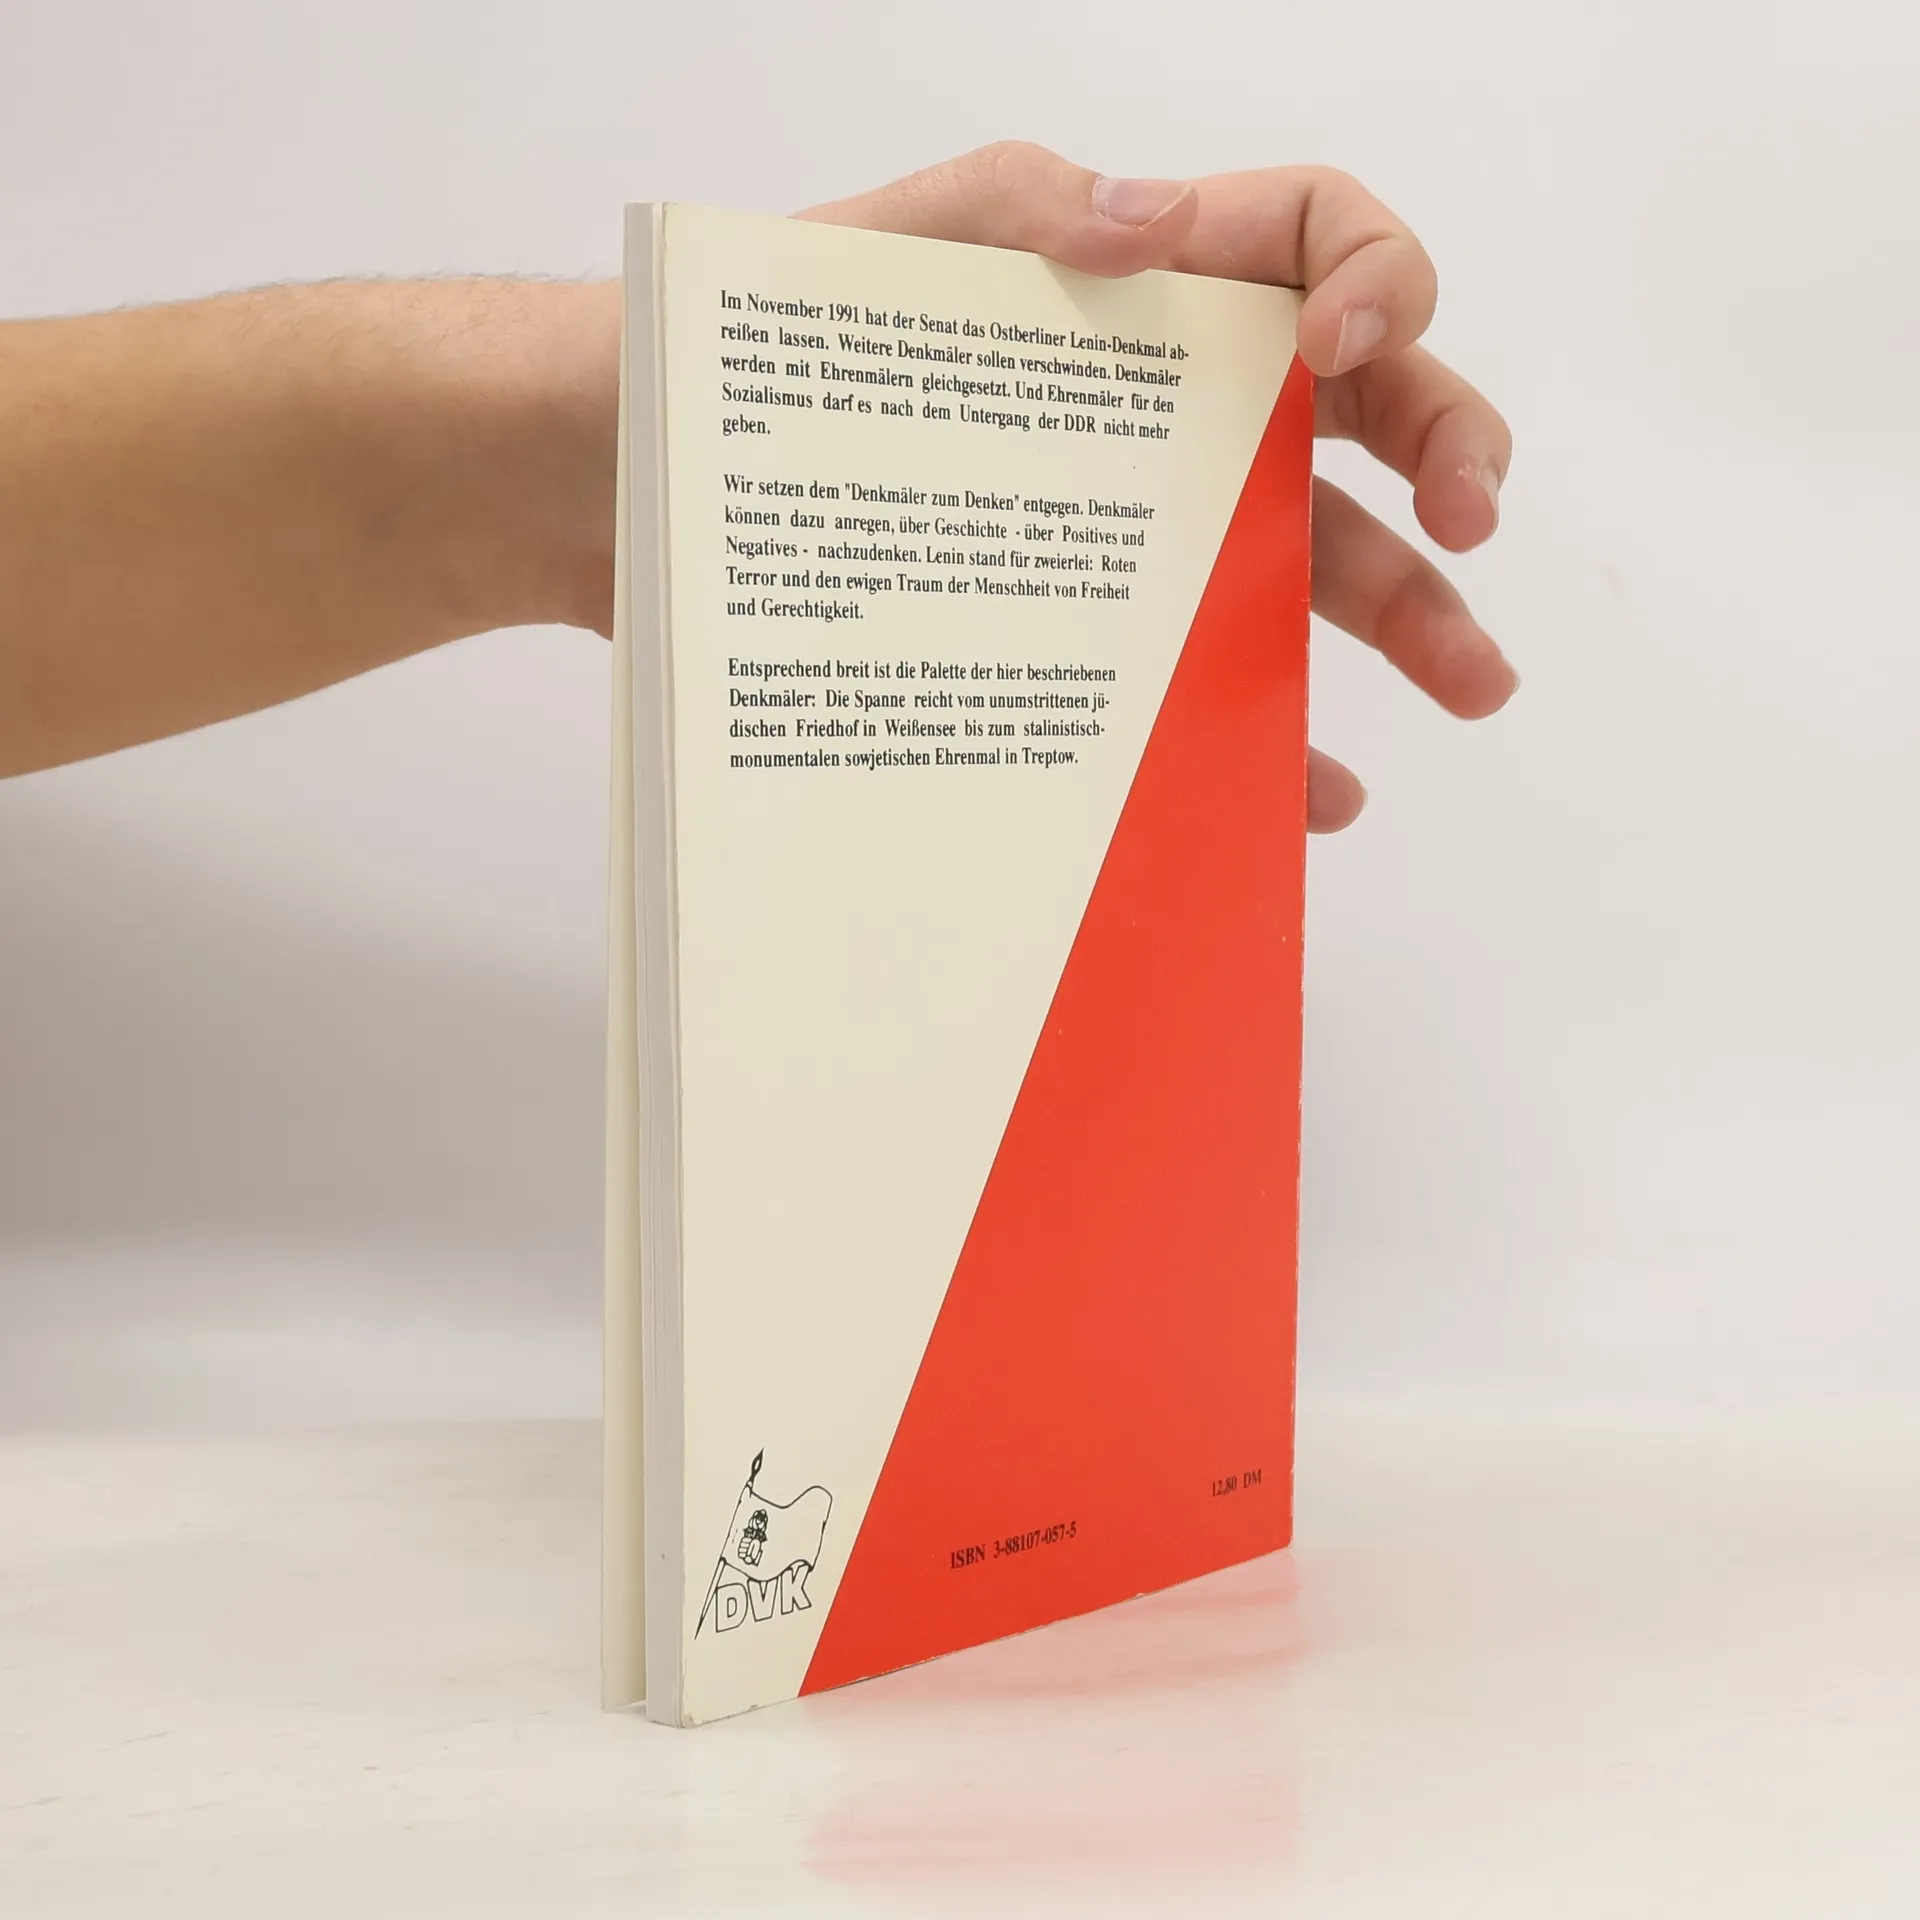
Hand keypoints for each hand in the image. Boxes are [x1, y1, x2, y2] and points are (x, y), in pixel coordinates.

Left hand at [801, 143, 1517, 831]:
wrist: (657, 485)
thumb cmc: (769, 355)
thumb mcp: (885, 253)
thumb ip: (1017, 209)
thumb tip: (1148, 217)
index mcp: (1147, 284)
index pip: (1319, 240)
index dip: (1376, 275)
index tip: (1342, 347)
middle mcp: (1175, 404)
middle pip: (1363, 412)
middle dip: (1449, 454)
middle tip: (1473, 524)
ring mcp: (1148, 527)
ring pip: (1314, 559)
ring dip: (1410, 614)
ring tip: (1475, 684)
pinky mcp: (1101, 635)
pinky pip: (1213, 683)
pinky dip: (1274, 738)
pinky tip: (1312, 793)